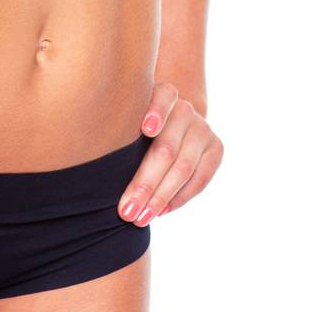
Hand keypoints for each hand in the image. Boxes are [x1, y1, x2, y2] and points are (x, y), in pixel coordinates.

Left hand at [117, 84, 223, 222]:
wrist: (173, 123)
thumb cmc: (136, 126)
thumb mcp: (129, 119)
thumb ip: (122, 131)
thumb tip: (95, 162)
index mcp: (163, 93)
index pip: (163, 97)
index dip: (156, 112)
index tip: (145, 129)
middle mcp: (185, 108)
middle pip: (167, 148)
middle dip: (145, 183)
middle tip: (126, 210)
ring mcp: (203, 128)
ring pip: (183, 167)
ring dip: (160, 197)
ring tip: (141, 217)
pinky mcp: (216, 148)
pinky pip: (200, 179)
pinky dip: (179, 198)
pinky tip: (161, 211)